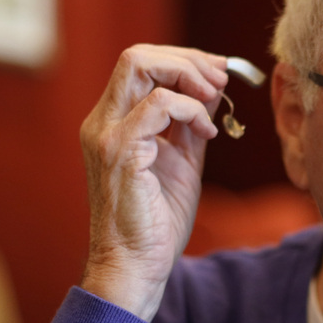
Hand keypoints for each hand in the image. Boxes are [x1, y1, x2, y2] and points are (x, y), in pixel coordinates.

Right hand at [79, 45, 228, 320]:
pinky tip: (207, 132)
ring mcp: (105, 134)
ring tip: (216, 99)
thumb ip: (191, 123)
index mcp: (113, 122)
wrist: (137, 267)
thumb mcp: (182, 160)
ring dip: (188, 75)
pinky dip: (189, 109)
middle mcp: (101, 122)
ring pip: (139, 65)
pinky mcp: (119, 150)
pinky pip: (156, 104)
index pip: (140, 65)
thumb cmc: (156, 222)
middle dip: (187, 59)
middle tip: (221, 79)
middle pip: (137, 55)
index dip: (183, 60)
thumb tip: (212, 90)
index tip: (218, 73)